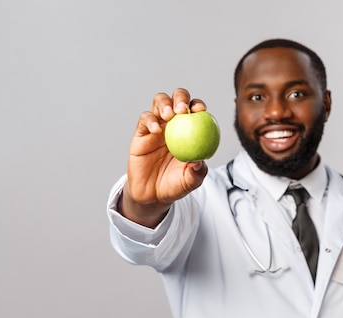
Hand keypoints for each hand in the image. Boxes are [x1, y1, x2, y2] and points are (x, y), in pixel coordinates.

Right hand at [119, 89, 208, 226]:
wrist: (152, 195)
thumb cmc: (175, 185)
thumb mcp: (191, 182)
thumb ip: (197, 172)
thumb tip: (200, 161)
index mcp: (190, 130)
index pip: (195, 111)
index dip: (198, 106)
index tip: (201, 110)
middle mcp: (173, 124)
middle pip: (177, 99)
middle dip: (181, 97)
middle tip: (183, 109)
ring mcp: (157, 126)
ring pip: (159, 103)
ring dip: (164, 103)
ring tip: (168, 115)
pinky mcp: (141, 133)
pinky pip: (144, 120)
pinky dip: (150, 120)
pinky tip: (156, 130)